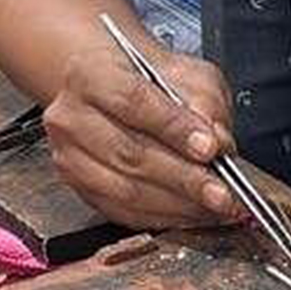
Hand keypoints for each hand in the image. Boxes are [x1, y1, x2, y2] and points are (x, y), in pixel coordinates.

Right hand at [42, 34, 239, 230]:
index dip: (174, 129)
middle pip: (129, 154)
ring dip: (177, 205)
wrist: (111, 89)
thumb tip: (218, 142)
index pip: (133, 102)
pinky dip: (164, 217)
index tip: (210, 148)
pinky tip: (193, 213)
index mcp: (90, 74)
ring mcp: (69, 156)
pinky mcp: (78, 187)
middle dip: (184, 179)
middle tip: (222, 192)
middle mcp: (70, 116)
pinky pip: (123, 212)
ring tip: (216, 208)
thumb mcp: (184, 72)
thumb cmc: (147, 79)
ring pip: (126, 190)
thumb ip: (204, 101)